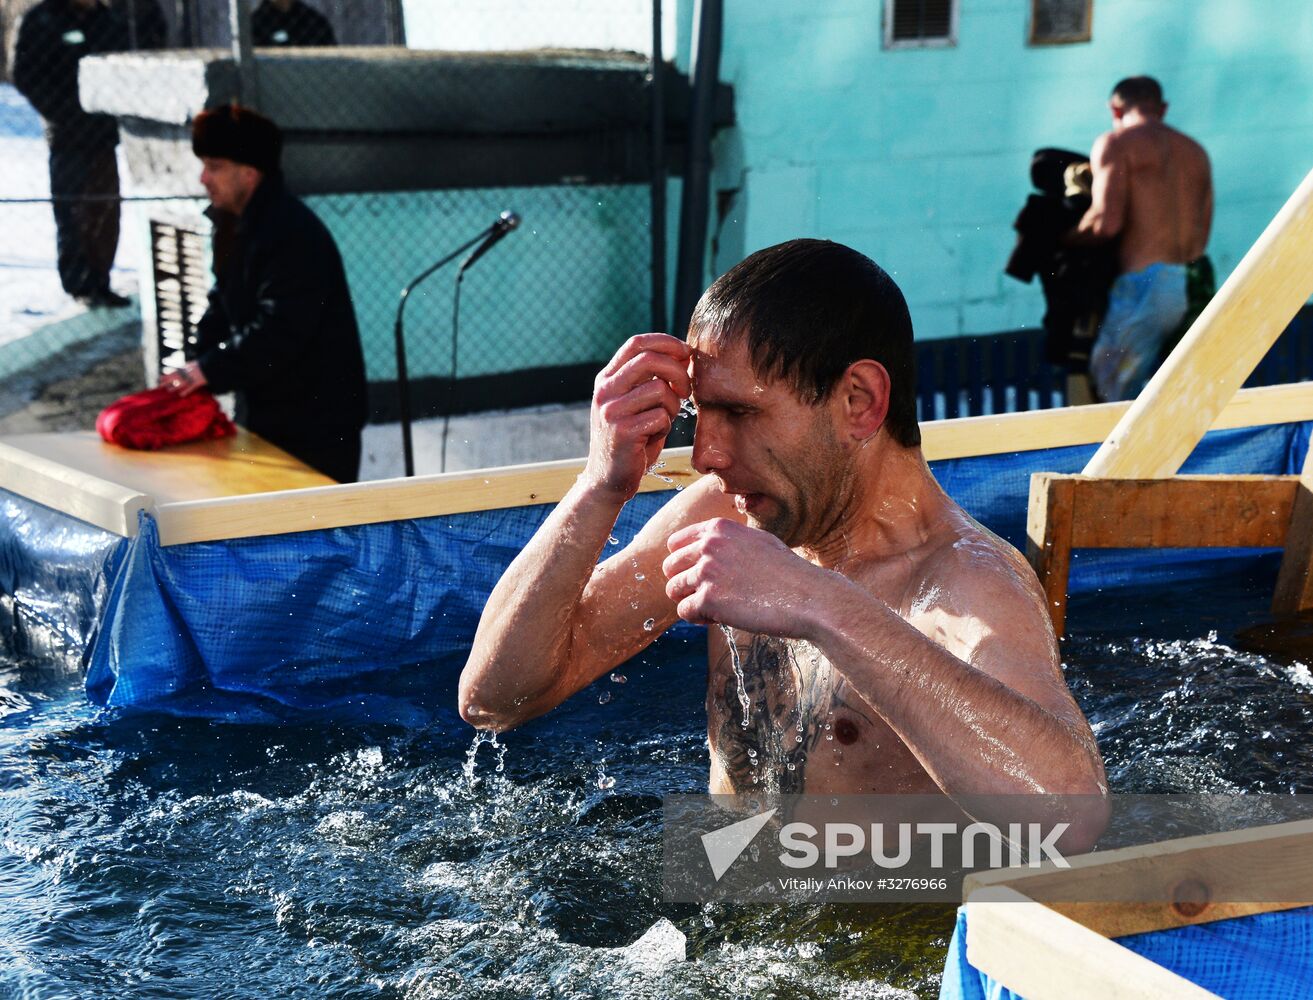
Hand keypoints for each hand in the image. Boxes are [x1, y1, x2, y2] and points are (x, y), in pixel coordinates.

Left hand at [160, 362, 207, 396]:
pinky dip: (186, 391)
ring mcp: (192, 378)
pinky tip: (181, 395)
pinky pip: (191, 387)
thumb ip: (186, 367)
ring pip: (181, 383)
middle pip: (174, 378)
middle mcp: (187, 373)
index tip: (160, 378)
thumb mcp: (192, 364)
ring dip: (175, 386)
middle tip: (159, 386)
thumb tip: (180, 369)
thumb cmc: (201, 365)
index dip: (166, 376)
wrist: (210, 366)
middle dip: (166, 382)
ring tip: (169, 390)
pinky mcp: (198, 382)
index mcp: (185, 368)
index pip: (173, 372)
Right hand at [581, 334, 691, 502]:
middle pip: (649, 359)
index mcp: (607, 379)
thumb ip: (652, 380)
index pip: (636, 344)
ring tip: (663, 420)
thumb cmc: (632, 438)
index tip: (685, 352)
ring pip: (659, 390)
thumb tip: (684, 355)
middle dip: (677, 371)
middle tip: (686, 389)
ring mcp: (611, 411)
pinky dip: (665, 426)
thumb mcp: (635, 403)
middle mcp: (605, 391)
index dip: (665, 342)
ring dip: (672, 406)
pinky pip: (660, 417)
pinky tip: (653, 436)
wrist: (608, 479)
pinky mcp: (622, 432)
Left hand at [662, 518, 848, 637]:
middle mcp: (709, 545)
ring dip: (689, 602)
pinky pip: (684, 611)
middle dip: (683, 583)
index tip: (698, 577)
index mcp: (718, 528)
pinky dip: (697, 618)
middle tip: (705, 596)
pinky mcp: (709, 599)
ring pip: (673, 589)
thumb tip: (705, 550)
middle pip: (670, 567)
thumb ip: (729, 541)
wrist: (808, 596)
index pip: (676, 543)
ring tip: (712, 609)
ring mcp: (707, 571)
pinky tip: (717, 619)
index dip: (683, 563)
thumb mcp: (758, 541)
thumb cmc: (788, 572)